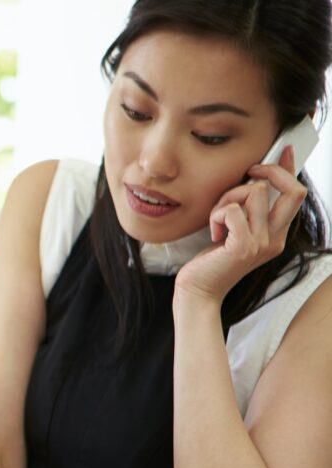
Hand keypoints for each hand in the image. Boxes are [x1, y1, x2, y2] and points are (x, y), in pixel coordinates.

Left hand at [176, 145, 306, 304]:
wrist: (198, 292)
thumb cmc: (211, 261)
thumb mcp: (234, 232)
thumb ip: (247, 212)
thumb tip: (251, 182)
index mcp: (276, 234)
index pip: (295, 195)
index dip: (289, 169)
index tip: (282, 149)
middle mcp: (275, 239)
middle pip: (292, 190)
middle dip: (269, 171)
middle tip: (249, 172)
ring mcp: (262, 244)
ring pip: (254, 193)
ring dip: (228, 198)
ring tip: (217, 218)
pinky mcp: (243, 247)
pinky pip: (232, 210)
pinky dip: (217, 214)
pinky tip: (213, 232)